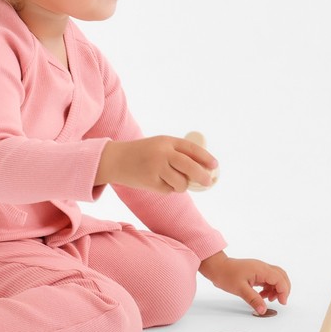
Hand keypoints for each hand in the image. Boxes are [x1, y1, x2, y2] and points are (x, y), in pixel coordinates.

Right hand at [95, 136, 217, 192]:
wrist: (115, 159)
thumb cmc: (141, 153)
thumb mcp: (158, 146)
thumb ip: (177, 153)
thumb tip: (202, 169)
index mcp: (166, 141)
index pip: (191, 148)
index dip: (205, 158)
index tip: (215, 165)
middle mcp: (162, 153)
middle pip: (190, 166)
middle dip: (202, 176)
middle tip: (207, 182)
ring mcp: (156, 167)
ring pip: (181, 182)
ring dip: (181, 186)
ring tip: (170, 181)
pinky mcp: (150, 181)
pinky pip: (168, 190)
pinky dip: (167, 189)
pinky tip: (155, 182)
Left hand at [199, 252, 290, 314]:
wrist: (216, 267)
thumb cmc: (226, 274)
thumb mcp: (240, 289)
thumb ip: (253, 299)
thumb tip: (263, 310)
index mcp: (261, 269)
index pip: (280, 279)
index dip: (284, 291)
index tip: (281, 301)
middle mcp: (262, 267)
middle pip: (281, 276)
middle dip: (283, 289)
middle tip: (280, 300)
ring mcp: (258, 269)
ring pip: (275, 277)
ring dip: (276, 289)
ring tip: (269, 299)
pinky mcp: (255, 272)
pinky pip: (268, 279)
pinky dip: (269, 288)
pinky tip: (262, 295)